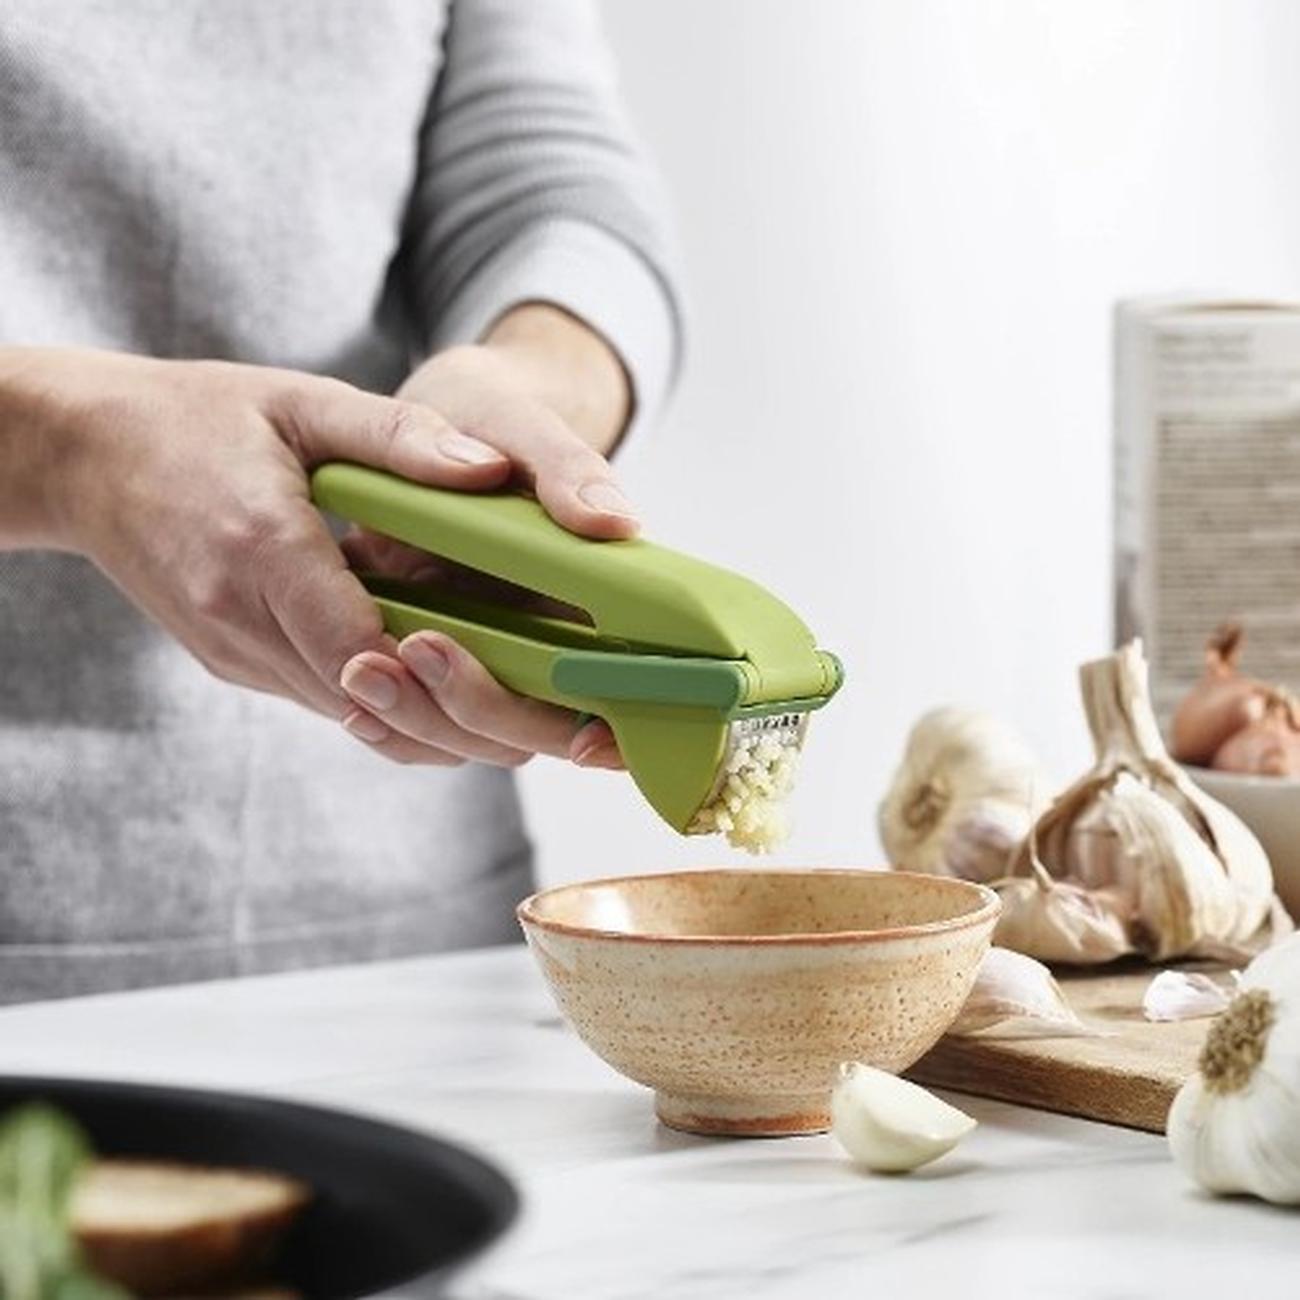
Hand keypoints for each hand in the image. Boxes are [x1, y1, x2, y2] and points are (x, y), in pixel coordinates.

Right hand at [0, 332, 628, 769]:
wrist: (88, 459)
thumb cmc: (197, 420)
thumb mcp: (301, 400)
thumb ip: (400, 438)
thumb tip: (493, 469)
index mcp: (260, 552)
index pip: (361, 649)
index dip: (449, 682)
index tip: (540, 694)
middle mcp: (245, 624)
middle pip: (376, 708)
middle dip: (483, 723)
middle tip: (582, 734)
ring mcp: (240, 656)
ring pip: (364, 723)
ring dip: (455, 728)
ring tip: (553, 727)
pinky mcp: (244, 666)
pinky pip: (339, 708)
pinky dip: (410, 713)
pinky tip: (475, 699)